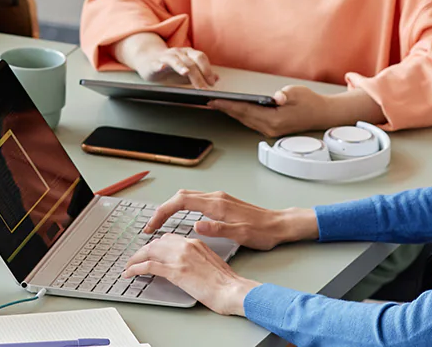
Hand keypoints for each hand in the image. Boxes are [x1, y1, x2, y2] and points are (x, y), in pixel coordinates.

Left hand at [120, 235, 258, 315]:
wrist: (233, 290)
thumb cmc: (227, 282)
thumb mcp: (211, 262)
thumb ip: (197, 258)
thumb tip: (186, 264)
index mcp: (195, 242)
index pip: (168, 238)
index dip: (155, 245)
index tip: (149, 251)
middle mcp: (186, 246)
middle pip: (156, 243)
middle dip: (142, 251)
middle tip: (134, 259)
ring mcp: (180, 258)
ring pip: (149, 252)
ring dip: (135, 259)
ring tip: (128, 266)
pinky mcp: (175, 272)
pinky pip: (148, 266)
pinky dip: (135, 268)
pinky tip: (130, 273)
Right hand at [133, 45, 217, 88]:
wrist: (148, 60)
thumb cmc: (170, 67)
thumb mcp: (187, 71)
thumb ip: (201, 74)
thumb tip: (216, 78)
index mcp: (188, 54)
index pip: (200, 58)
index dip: (207, 69)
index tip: (212, 83)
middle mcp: (178, 53)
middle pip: (190, 62)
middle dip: (198, 75)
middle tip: (203, 88)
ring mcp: (165, 57)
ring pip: (175, 60)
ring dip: (181, 66)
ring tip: (186, 73)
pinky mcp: (153, 63)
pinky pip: (157, 63)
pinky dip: (159, 65)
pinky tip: (161, 67)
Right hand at [144, 190, 314, 250]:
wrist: (280, 225)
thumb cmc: (263, 232)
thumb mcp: (240, 235)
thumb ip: (217, 229)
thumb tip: (196, 225)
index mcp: (217, 204)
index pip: (180, 202)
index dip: (163, 212)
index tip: (153, 225)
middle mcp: (215, 197)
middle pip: (180, 196)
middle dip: (162, 209)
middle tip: (151, 226)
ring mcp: (218, 199)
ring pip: (186, 197)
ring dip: (171, 208)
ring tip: (161, 223)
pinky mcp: (222, 203)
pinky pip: (195, 201)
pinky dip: (181, 208)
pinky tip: (180, 218)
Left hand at [211, 84, 330, 138]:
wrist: (322, 114)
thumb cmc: (310, 102)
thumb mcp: (297, 93)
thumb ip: (285, 95)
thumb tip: (275, 97)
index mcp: (275, 120)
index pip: (246, 111)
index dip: (229, 105)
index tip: (216, 101)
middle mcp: (270, 128)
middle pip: (242, 117)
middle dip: (225, 109)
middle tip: (210, 101)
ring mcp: (270, 130)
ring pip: (245, 120)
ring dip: (231, 112)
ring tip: (217, 104)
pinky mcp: (271, 129)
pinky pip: (251, 121)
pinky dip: (240, 115)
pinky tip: (233, 109)